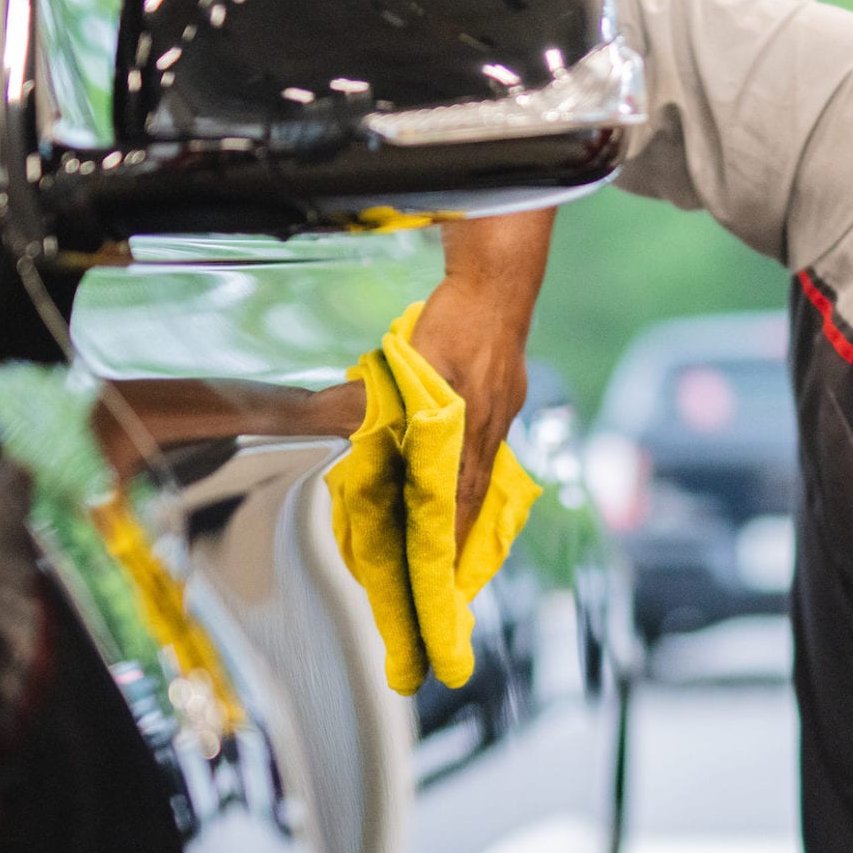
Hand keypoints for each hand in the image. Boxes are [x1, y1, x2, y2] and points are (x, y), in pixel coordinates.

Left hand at [408, 272, 530, 545]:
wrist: (499, 280)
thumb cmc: (455, 319)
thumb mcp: (412, 362)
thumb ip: (381, 396)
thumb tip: (344, 420)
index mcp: (470, 427)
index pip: (461, 496)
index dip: (452, 536)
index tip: (446, 572)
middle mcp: (492, 426)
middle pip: (478, 491)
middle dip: (466, 534)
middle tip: (456, 572)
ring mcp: (504, 409)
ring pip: (486, 467)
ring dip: (474, 503)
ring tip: (465, 534)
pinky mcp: (507, 391)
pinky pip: (493, 442)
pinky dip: (480, 466)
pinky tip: (472, 467)